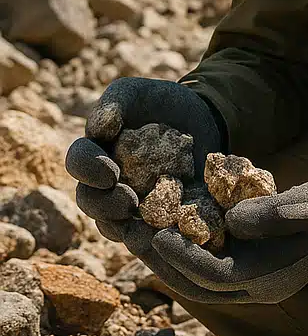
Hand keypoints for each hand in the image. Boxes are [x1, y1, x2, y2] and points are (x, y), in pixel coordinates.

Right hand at [65, 77, 224, 228]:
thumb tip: (99, 129)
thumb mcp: (136, 94)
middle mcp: (105, 183)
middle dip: (105, 206)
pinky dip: (157, 241)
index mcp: (94, 152)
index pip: (79, 162)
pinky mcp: (159, 215)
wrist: (200, 116)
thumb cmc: (159, 102)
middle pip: (92, 202)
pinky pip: (150, 235)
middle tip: (129, 203)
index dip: (88, 170)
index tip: (110, 173)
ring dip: (127, 232)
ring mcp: (130, 203)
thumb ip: (114, 105)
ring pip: (116, 227)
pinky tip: (172, 240)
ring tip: (145, 232)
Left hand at [148, 178, 307, 303]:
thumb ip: (274, 212)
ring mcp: (254, 281)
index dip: (184, 257)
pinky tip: (169, 226)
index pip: (214, 276)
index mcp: (270, 278)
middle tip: (134, 234)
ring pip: (199, 280)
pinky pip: (210, 265)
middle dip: (163, 262)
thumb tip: (231, 220)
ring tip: (141, 231)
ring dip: (168, 260)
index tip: (158, 234)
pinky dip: (187, 251)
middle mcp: (256, 288)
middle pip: (197, 285)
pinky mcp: (252, 266)